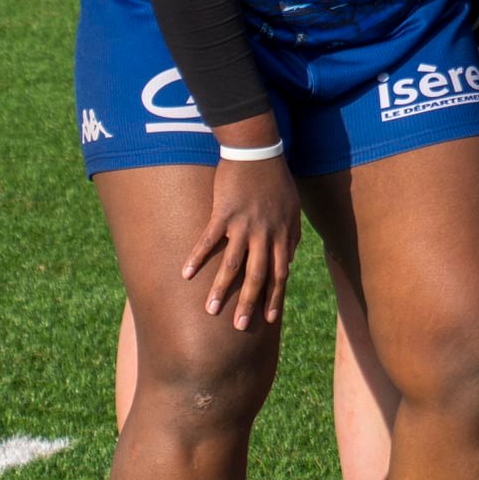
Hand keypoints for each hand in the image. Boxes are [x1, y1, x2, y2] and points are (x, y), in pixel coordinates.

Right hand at [183, 156, 300, 329]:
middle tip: (239, 327)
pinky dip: (197, 258)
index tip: (268, 320)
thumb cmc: (276, 179)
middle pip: (257, 275)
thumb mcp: (292, 209)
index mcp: (281, 235)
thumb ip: (291, 236)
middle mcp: (264, 234)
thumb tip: (289, 261)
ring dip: (220, 289)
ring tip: (210, 310)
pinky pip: (208, 240)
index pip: (280, 274)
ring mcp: (243, 225)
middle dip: (248, 303)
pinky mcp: (223, 213)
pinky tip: (185, 274)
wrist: (259, 152)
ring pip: (232, 264)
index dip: (274, 297)